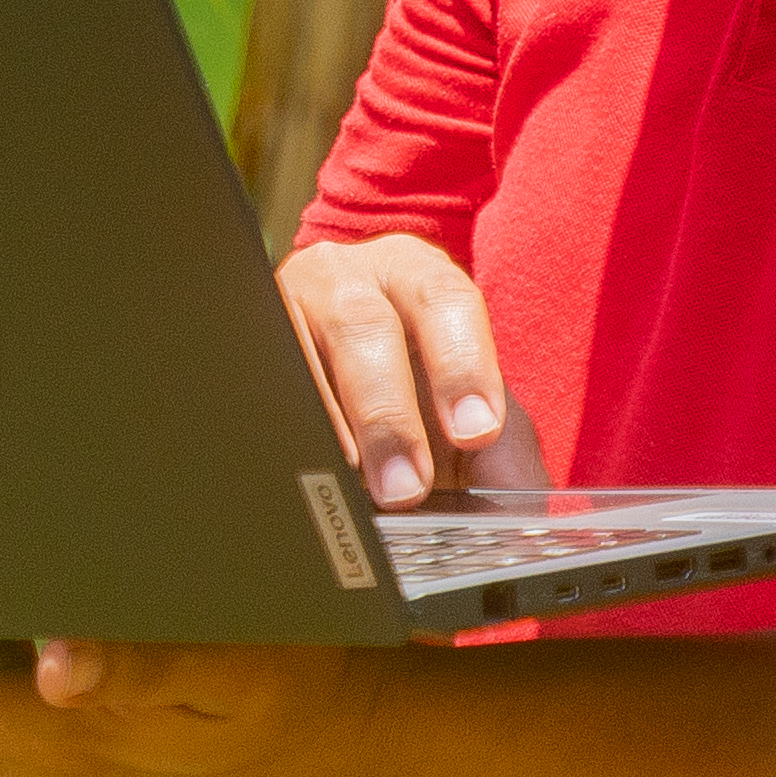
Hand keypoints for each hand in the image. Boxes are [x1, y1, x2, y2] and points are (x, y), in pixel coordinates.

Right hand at [282, 232, 522, 507]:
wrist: (340, 343)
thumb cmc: (412, 374)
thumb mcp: (467, 397)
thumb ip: (505, 447)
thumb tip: (524, 502)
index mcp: (418, 274)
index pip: (445, 301)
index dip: (463, 365)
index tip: (476, 432)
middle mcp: (350, 275)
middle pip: (366, 327)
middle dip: (390, 415)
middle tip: (408, 488)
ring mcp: (289, 303)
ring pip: (302, 353)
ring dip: (334, 430)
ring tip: (359, 493)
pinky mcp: (250, 337)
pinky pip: (263, 380)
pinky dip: (287, 429)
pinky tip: (306, 466)